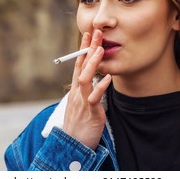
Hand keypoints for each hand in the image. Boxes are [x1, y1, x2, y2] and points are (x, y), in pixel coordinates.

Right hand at [62, 30, 111, 149]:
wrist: (72, 146)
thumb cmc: (79, 126)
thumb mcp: (82, 105)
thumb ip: (87, 92)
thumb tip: (95, 80)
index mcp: (76, 90)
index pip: (78, 65)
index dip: (83, 49)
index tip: (88, 35)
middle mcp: (77, 93)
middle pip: (81, 67)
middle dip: (88, 49)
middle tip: (95, 32)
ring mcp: (82, 102)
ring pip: (85, 79)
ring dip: (92, 63)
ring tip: (100, 49)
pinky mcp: (89, 112)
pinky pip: (94, 98)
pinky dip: (100, 87)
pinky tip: (107, 77)